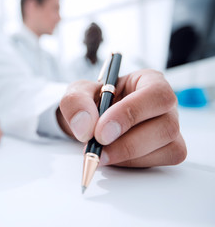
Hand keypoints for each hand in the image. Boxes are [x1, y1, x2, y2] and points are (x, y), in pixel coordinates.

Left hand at [57, 69, 186, 167]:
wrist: (91, 123)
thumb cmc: (92, 102)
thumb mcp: (77, 93)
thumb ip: (76, 102)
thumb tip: (84, 127)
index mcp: (150, 81)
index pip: (156, 94)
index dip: (130, 114)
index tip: (101, 131)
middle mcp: (166, 105)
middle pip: (167, 126)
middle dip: (128, 143)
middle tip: (98, 148)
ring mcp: (170, 130)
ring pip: (168, 148)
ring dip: (128, 156)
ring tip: (100, 152)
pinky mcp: (168, 151)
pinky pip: (160, 163)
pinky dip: (132, 164)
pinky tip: (114, 157)